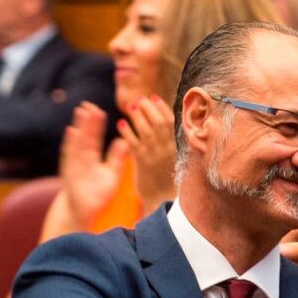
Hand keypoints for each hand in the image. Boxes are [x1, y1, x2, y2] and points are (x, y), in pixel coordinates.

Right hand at [60, 101, 128, 227]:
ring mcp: (74, 163)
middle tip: (89, 104)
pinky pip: (69, 155)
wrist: (82, 211)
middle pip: (85, 136)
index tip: (99, 110)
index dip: (97, 124)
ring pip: (77, 141)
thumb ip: (117, 159)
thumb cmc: (97, 194)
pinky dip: (70, 143)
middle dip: (86, 121)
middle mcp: (81, 157)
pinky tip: (71, 130)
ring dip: (78, 126)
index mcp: (91, 157)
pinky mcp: (69, 171)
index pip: (95, 137)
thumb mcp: (111, 175)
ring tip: (81, 111)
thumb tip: (125, 142)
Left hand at [117, 94, 176, 211]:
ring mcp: (154, 155)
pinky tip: (121, 124)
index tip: (154, 97)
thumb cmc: (165, 177)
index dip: (162, 107)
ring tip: (130, 106)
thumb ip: (167, 140)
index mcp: (176, 146)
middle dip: (148, 108)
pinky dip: (127, 132)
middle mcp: (166, 149)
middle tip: (139, 98)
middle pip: (158, 122)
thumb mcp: (172, 157)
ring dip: (137, 116)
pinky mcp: (142, 164)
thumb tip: (160, 122)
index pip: (171, 122)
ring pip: (146, 130)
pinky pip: (134, 144)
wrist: (161, 200)